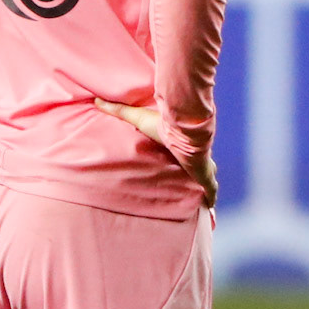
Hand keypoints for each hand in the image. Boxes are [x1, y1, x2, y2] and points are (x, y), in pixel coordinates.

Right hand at [95, 99, 217, 208]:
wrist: (184, 133)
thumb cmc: (164, 126)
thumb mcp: (137, 118)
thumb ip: (119, 111)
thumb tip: (96, 100)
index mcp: (182, 144)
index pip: (185, 149)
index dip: (185, 155)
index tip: (183, 160)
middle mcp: (194, 154)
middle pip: (200, 163)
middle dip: (200, 171)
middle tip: (196, 179)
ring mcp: (203, 167)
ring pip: (208, 177)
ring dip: (206, 185)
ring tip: (203, 197)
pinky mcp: (206, 177)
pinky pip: (210, 190)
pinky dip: (211, 198)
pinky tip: (211, 207)